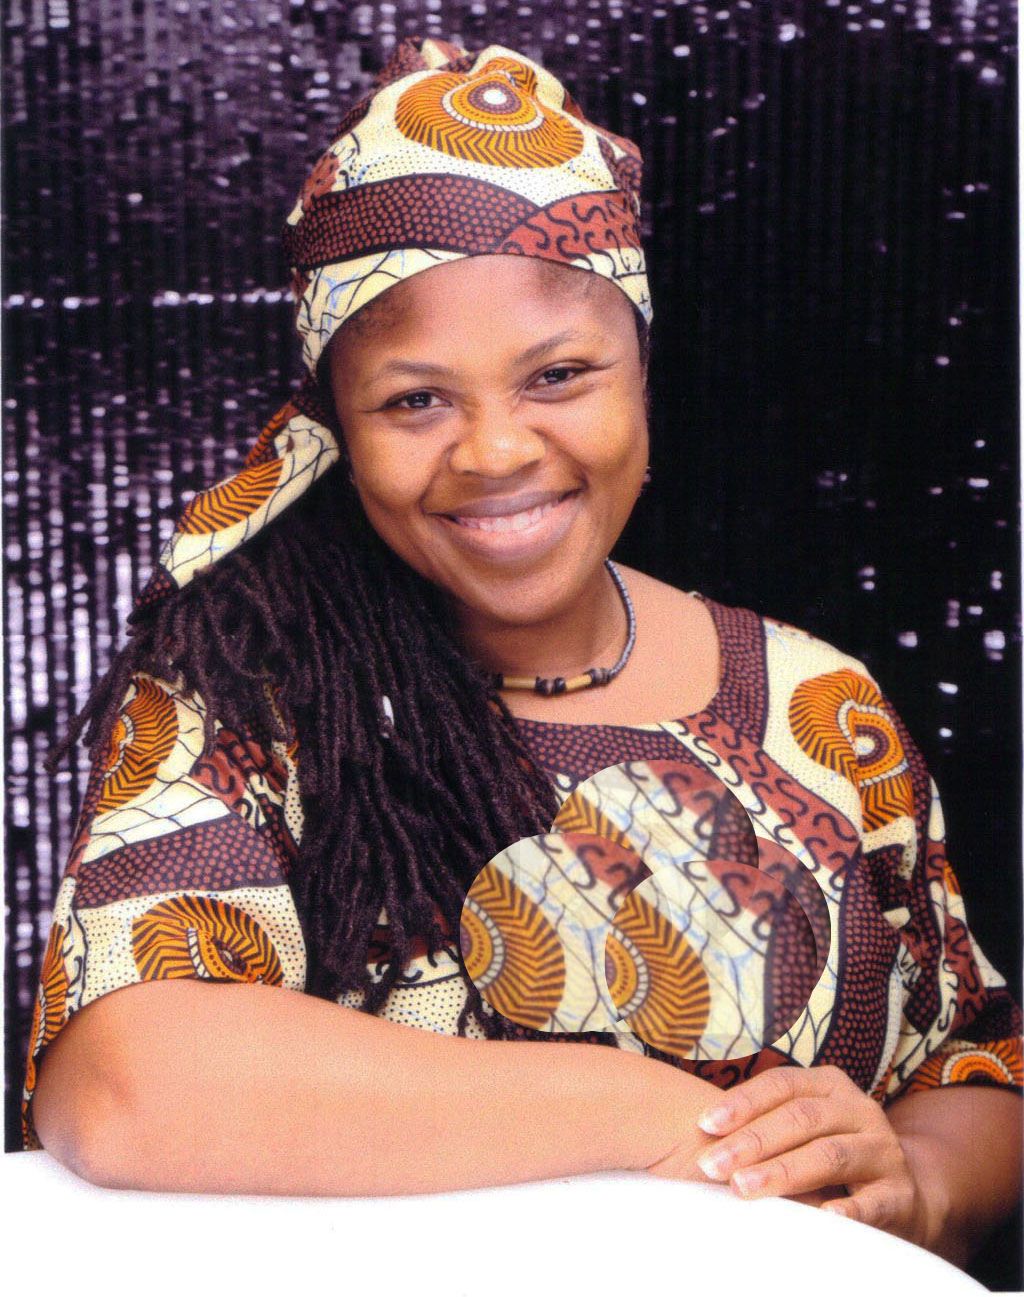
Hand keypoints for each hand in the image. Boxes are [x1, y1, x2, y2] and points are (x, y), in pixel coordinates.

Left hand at [668, 1064, 934, 1244]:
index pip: (781, 1084)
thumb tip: (702, 1131)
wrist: (904, 1192)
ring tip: (744, 1188)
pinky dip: (848, 1209)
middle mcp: (859, 1109)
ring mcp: (883, 1149)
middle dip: (752, 1142)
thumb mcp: (805, 1127)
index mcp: (830, 1085)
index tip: (704, 1125)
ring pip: (830, 1154)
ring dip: (783, 1172)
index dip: (742, 1102)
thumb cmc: (833, 1152)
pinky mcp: (900, 1193)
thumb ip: (765, 1122)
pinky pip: (873, 1200)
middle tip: (712, 1166)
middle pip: (801, 1118)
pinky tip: (823, 1217)